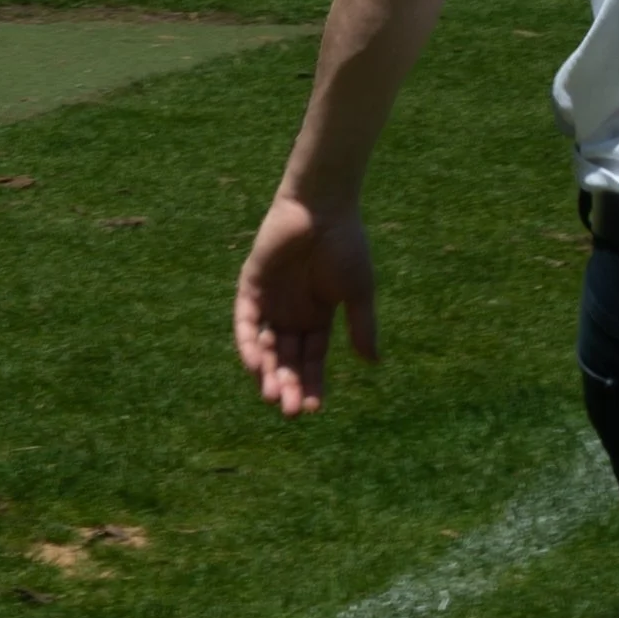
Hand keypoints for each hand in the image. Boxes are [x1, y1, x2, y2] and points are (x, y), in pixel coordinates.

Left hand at [233, 195, 377, 415]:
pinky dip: (247, 344)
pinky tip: (256, 364)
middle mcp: (291, 313)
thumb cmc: (346, 244)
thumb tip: (373, 363)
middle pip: (285, 359)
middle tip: (290, 409)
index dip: (312, 382)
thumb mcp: (358, 291)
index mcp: (318, 316)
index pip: (311, 359)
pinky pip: (245, 323)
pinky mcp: (250, 287)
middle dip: (288, 385)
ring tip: (273, 395)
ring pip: (262, 347)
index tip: (314, 408)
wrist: (324, 207)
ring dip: (266, 372)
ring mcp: (270, 302)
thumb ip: (361, 326)